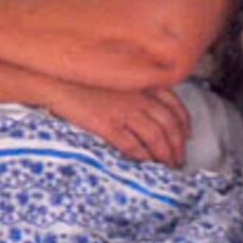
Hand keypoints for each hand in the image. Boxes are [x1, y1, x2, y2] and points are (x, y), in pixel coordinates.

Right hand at [46, 83, 188, 166]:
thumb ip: (132, 87)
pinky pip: (132, 144)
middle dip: (177, 144)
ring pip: (155, 137)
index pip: (173, 105)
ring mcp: (123, 111)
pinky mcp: (107, 125)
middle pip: (169, 125)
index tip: (187, 134)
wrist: (55, 79)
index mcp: (140, 83)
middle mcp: (137, 97)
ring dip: (164, 154)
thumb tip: (144, 105)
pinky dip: (142, 156)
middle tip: (179, 159)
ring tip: (166, 166)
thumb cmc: (80, 77)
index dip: (184, 122)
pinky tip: (145, 164)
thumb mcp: (114, 76)